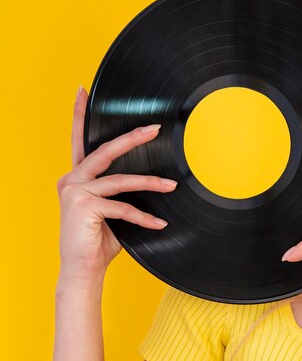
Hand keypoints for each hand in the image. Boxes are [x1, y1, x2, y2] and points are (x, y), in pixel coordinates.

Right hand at [56, 86, 177, 282]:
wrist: (83, 270)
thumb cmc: (99, 239)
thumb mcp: (110, 209)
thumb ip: (119, 191)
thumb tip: (151, 178)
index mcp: (76, 177)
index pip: (79, 141)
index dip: (80, 115)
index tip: (83, 91)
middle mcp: (71, 180)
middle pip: (105, 151)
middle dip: (132, 138)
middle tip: (154, 128)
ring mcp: (75, 192)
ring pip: (121, 180)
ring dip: (150, 184)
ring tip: (172, 186)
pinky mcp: (83, 207)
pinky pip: (123, 207)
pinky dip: (143, 217)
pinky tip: (159, 224)